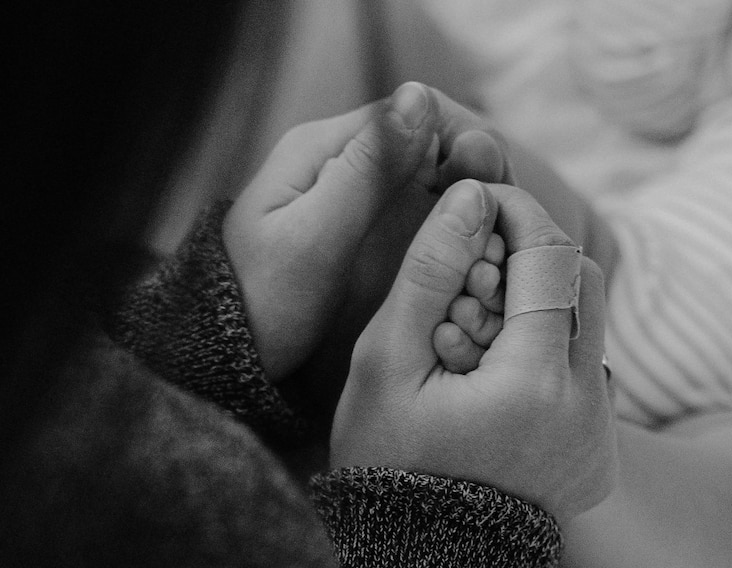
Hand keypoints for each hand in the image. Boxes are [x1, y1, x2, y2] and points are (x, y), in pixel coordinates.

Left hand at [224, 83, 511, 383]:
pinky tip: (470, 241)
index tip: (491, 184)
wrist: (230, 347)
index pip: (410, 111)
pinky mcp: (358, 222)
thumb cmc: (265, 298)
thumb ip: (366, 170)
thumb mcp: (314, 235)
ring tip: (495, 231)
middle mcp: (338, 158)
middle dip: (470, 166)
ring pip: (425, 171)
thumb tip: (419, 96)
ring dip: (465, 191)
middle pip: (423, 138)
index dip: (460, 137)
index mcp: (322, 147)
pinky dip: (447, 214)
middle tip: (501, 214)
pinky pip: (413, 202)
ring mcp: (349, 191)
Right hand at [331, 180, 617, 521]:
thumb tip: (469, 196)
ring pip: (585, 317)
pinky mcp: (596, 444)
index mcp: (534, 385)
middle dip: (526, 250)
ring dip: (535, 293)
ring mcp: (598, 431)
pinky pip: (582, 361)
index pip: (550, 256)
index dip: (515, 212)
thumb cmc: (386, 458)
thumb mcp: (387, 360)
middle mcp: (586, 407)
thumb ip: (429, 271)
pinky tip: (491, 359)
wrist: (416, 548)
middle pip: (579, 279)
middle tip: (468, 265)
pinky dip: (542, 337)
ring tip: (473, 317)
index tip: (474, 202)